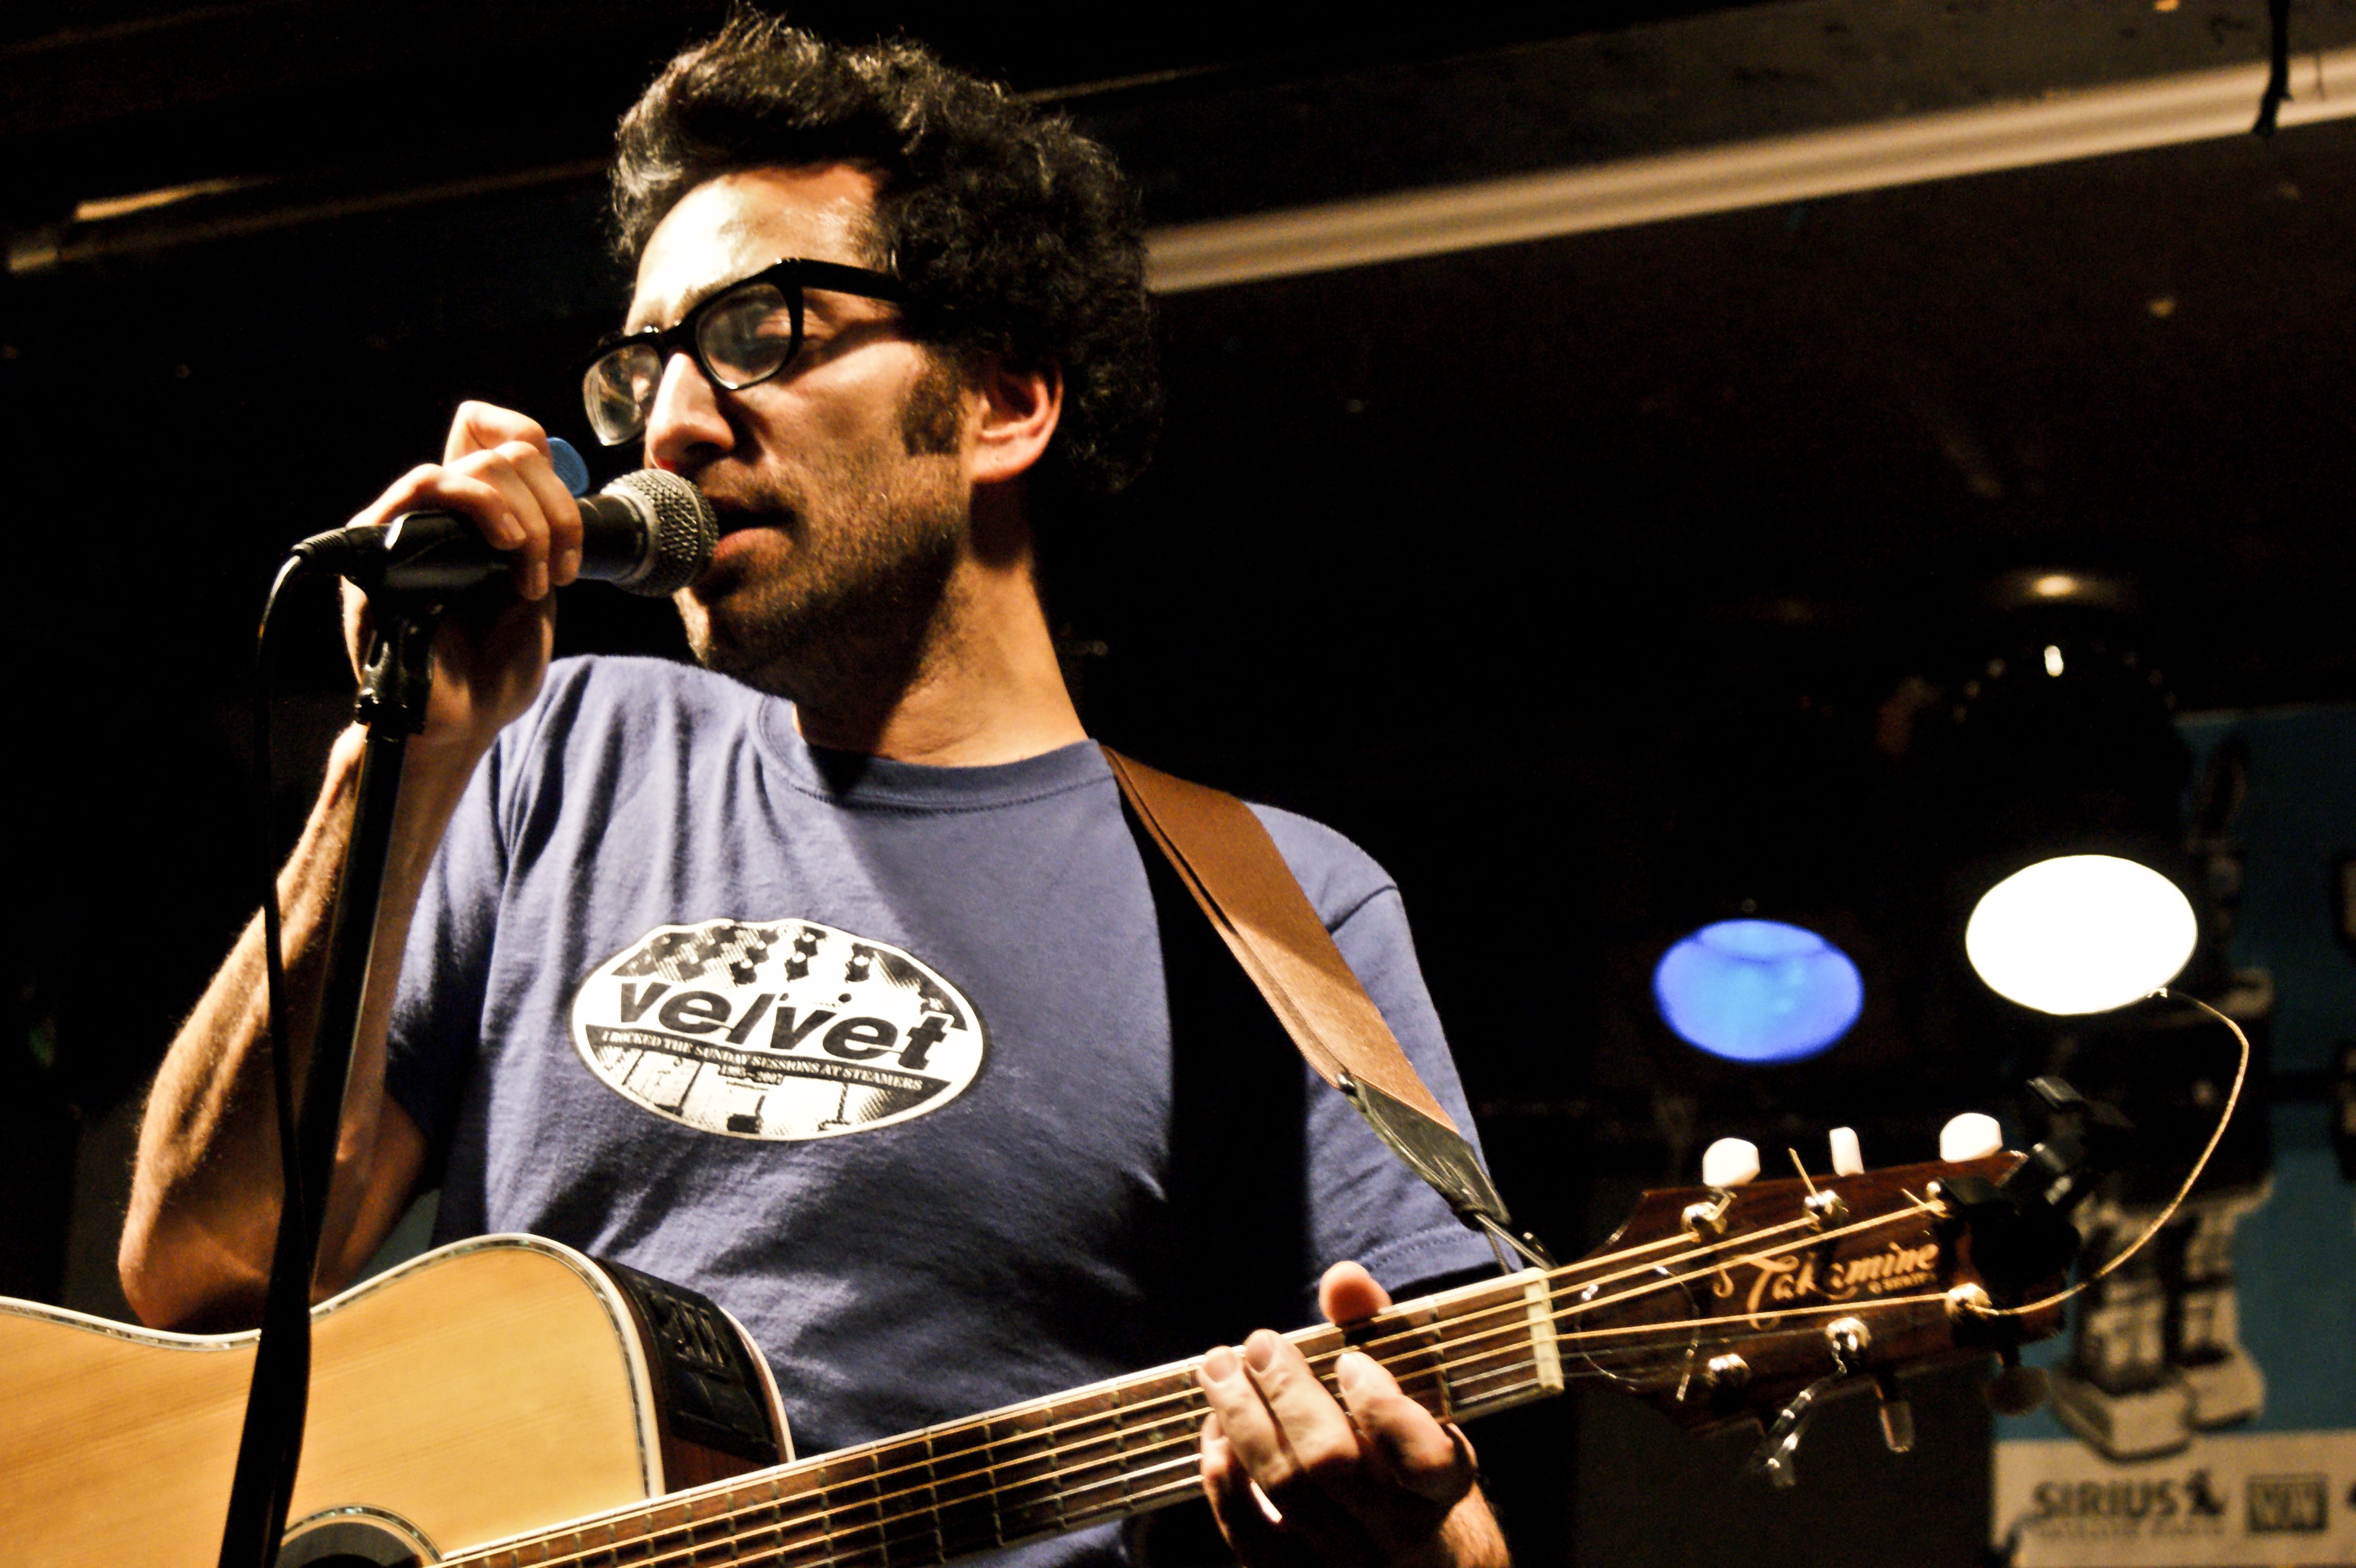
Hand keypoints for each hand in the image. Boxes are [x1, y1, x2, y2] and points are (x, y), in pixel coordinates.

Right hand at [339, 402, 582, 760]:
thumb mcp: (538, 591)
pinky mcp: (380, 546)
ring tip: (531, 570)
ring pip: (469, 464)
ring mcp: (405, 528)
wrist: (463, 722)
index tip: (569, 522)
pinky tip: (507, 549)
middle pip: (499, 452)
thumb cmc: (496, 667)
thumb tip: (550, 486)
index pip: (496, 438)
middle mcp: (437, 518)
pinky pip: (422, 487)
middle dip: (552, 506)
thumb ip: (539, 537)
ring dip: (522, 512)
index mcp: (477, 523)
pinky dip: (481, 506)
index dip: (537, 449)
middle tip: (558, 568)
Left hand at [1196, 1262, 1507, 1567]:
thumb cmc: (1413, 1471)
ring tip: (1218, 1367)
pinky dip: (1223, 1478)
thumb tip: (1342, 1279)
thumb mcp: (1419, 1406)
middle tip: (1261, 1342)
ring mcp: (1345, 1567)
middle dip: (1286, 1391)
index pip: (1422, 1456)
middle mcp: (1397, 1536)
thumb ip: (1381, 1338)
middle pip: (1331, 1464)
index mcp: (1442, 1488)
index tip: (1349, 1360)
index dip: (1381, 1405)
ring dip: (1241, 1418)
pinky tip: (1214, 1432)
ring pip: (1284, 1491)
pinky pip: (1247, 1536)